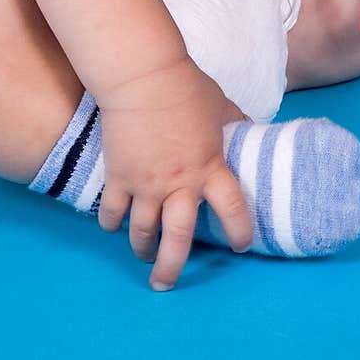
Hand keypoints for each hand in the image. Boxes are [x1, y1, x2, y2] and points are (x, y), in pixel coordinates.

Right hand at [97, 55, 251, 290]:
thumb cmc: (186, 87)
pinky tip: (114, 226)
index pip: (233, 210)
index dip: (240, 232)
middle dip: (172, 267)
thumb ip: (234, 124)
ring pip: (140, 233)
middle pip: (178, 240)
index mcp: (210, 168)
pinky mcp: (118, 176)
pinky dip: (111, 223)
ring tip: (143, 255)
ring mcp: (145, 184)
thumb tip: (248, 130)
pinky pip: (111, 212)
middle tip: (167, 283)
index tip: (241, 245)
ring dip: (142, 249)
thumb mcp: (222, 105)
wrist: (144, 76)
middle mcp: (178, 184)